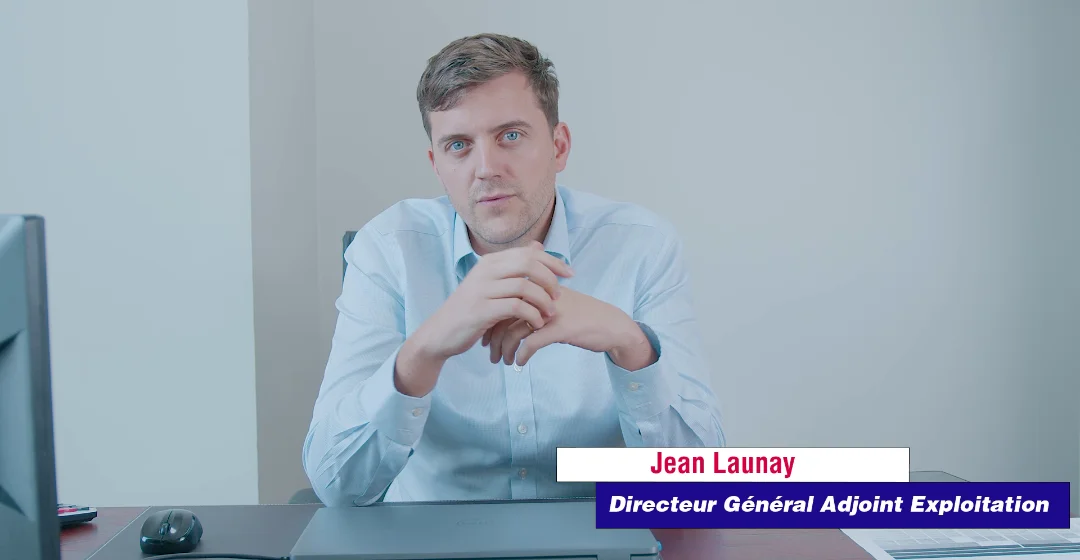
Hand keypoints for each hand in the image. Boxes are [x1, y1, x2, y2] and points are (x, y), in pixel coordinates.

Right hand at [395, 241, 573, 395]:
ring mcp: (482, 290)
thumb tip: (538, 245)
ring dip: (544, 301)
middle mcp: (485, 271)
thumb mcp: (491, 284)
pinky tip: (536, 324)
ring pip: (525, 286)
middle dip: (551, 279)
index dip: (553, 261)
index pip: (528, 252)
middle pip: (529, 264)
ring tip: (549, 313)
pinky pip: (516, 308)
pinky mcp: (481, 310)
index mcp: (489, 262)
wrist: (441, 333)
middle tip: (559, 296)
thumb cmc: (471, 310)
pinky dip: (532, 316)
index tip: (570, 274)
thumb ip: (514, 266)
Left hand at [482, 287, 657, 370]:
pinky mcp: (560, 328)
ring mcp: (551, 312)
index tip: (486, 337)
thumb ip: (531, 307)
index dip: (491, 321)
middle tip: (489, 353)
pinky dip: (522, 355)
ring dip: (504, 350)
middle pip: (505, 316)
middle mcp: (541, 296)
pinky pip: (531, 343)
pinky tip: (519, 363)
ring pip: (514, 331)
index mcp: (538, 287)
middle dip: (492, 337)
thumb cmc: (581, 317)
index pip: (504, 302)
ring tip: (502, 362)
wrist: (612, 326)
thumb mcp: (554, 306)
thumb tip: (504, 320)